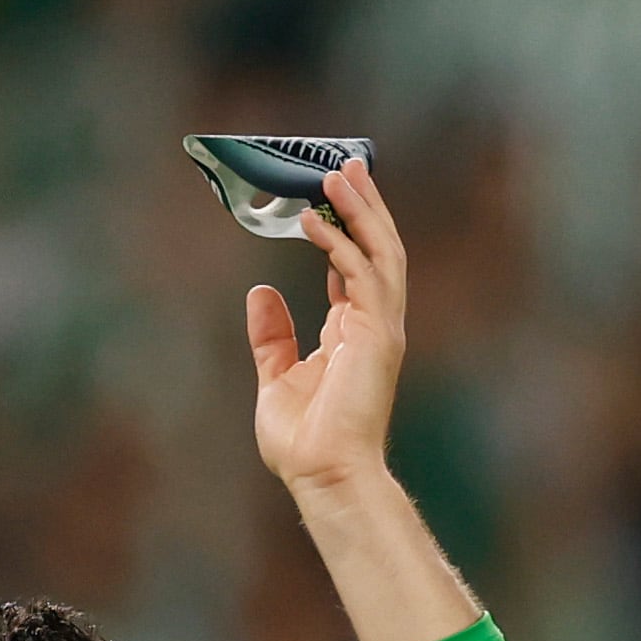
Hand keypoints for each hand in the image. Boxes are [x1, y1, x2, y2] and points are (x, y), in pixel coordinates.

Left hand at [243, 158, 407, 497]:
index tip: (327, 197)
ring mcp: (380, 328)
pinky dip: (339, 244)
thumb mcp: (276, 377)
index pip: (356, 267)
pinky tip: (314, 220)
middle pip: (376, 249)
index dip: (344, 229)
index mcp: (352, 332)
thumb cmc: (303, 442)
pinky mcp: (376, 335)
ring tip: (337, 173)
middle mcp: (373, 324)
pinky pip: (363, 275)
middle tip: (345, 165)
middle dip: (363, 206)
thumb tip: (260, 291)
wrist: (322, 475)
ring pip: (380, 252)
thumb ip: (271, 335)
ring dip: (360, 210)